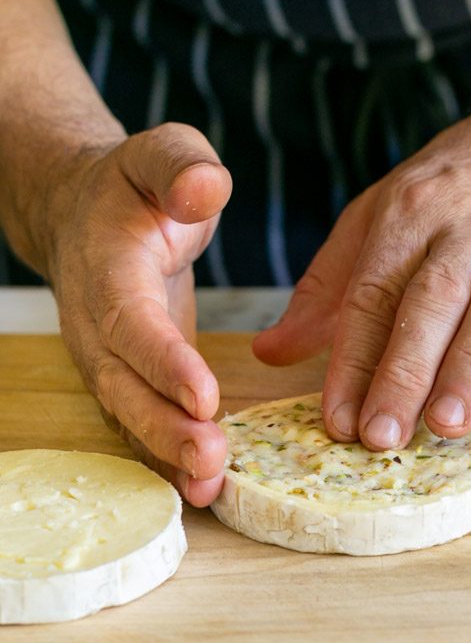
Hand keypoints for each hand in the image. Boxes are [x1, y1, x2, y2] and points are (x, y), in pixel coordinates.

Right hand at [48, 124, 231, 504]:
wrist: (87, 216)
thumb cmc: (135, 187)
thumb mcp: (166, 154)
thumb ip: (183, 167)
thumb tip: (205, 189)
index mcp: (108, 266)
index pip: (132, 321)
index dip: (164, 362)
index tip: (205, 397)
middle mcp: (97, 320)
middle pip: (124, 384)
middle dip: (165, 428)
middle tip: (211, 463)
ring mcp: (106, 355)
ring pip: (128, 412)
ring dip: (166, 454)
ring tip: (209, 489)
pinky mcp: (126, 374)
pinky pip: (140, 419)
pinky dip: (165, 456)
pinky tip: (201, 489)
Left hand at [254, 32, 470, 450]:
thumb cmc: (467, 184)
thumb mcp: (387, 211)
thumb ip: (331, 284)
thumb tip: (271, 351)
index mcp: (410, 211)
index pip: (371, 290)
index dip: (351, 358)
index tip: (337, 421)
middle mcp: (468, 222)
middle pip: (430, 299)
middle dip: (403, 371)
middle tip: (381, 437)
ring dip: (469, 369)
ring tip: (443, 429)